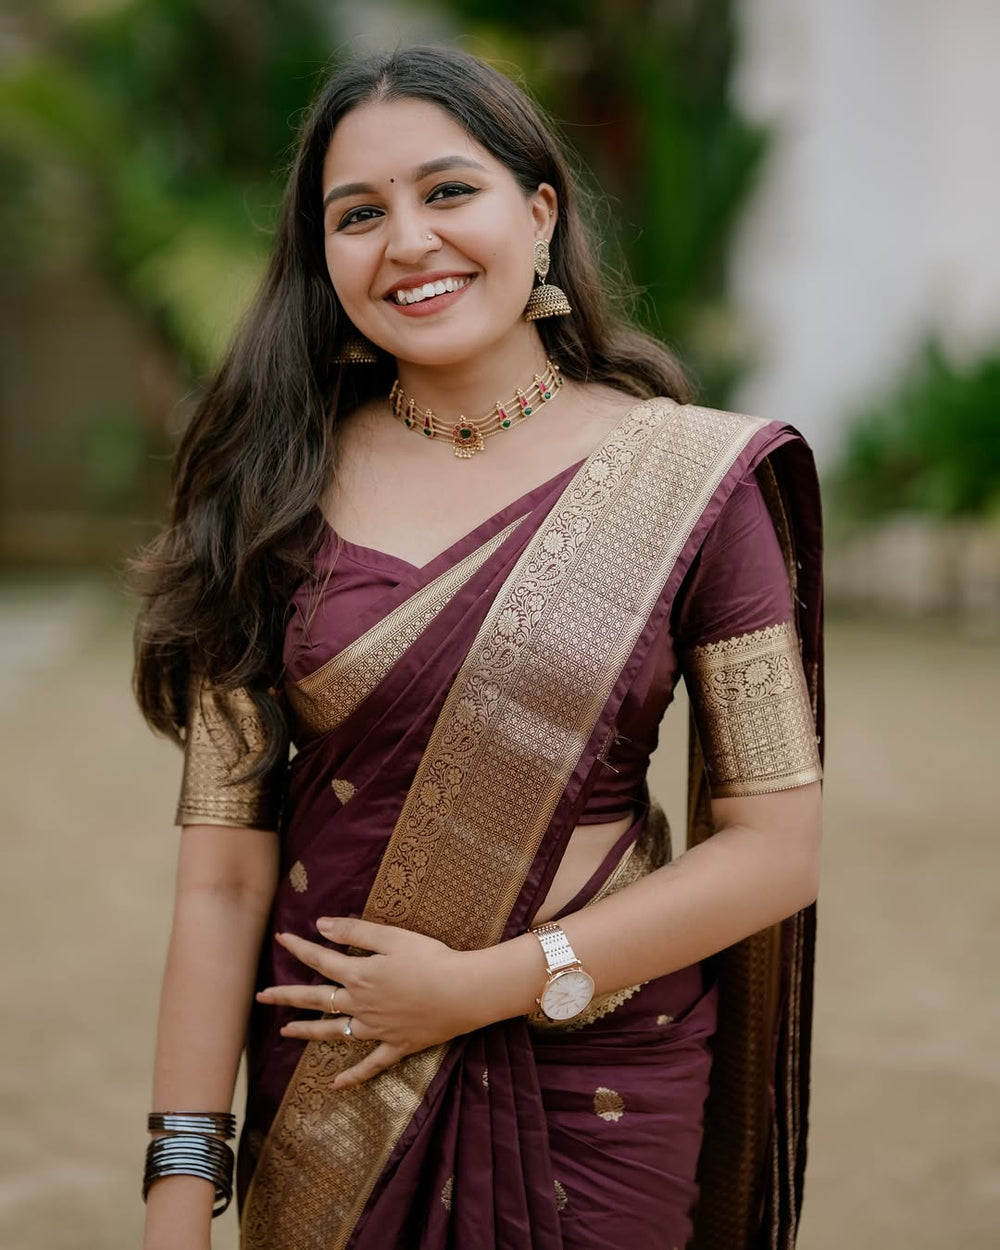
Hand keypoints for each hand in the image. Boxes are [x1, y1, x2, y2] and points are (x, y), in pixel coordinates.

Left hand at [256, 918, 477, 1088]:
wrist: (463, 992)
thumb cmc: (431, 959)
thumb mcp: (393, 938)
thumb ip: (355, 933)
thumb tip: (320, 926)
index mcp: (359, 975)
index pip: (320, 960)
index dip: (299, 948)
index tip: (280, 940)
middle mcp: (360, 1005)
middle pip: (316, 1000)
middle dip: (286, 996)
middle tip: (261, 996)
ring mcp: (376, 1030)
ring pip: (334, 1033)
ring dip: (307, 1032)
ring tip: (285, 1033)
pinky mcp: (395, 1046)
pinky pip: (369, 1066)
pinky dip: (351, 1077)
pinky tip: (334, 1087)